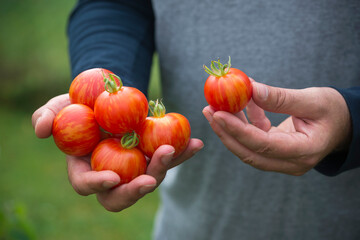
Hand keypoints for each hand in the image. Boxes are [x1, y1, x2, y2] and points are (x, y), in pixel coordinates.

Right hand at [32, 94, 203, 210]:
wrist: (105, 96)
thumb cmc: (78, 104)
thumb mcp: (59, 106)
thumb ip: (47, 117)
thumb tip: (40, 131)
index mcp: (86, 167)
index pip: (87, 185)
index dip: (98, 186)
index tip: (112, 178)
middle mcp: (112, 172)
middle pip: (123, 194)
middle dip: (136, 190)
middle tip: (149, 180)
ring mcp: (134, 165)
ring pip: (150, 176)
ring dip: (165, 167)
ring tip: (176, 149)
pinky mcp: (152, 153)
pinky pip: (169, 157)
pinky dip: (183, 152)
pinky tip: (197, 144)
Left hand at [203, 80, 350, 175]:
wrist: (344, 123)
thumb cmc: (334, 110)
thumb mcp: (313, 99)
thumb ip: (281, 98)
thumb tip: (251, 89)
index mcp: (304, 151)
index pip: (263, 145)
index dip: (238, 130)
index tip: (217, 114)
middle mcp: (291, 162)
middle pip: (249, 152)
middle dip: (226, 132)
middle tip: (209, 111)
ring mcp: (283, 160)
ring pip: (248, 148)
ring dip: (230, 128)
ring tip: (213, 108)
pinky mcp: (276, 151)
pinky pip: (255, 139)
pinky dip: (245, 123)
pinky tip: (239, 105)